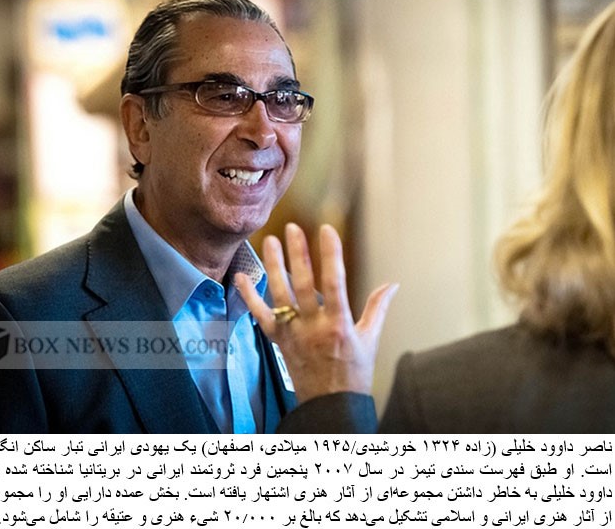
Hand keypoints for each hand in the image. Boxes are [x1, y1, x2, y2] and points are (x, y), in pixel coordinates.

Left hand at [235, 223, 397, 402]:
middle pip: (303, 285)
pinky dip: (249, 297)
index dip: (330, 255)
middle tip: (293, 228)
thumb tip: (393, 284)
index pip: (335, 284)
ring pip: (280, 296)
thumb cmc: (354, 373)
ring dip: (274, 267)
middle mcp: (313, 328)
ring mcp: (293, 334)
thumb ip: (378, 308)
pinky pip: (261, 316)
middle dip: (298, 255)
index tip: (326, 230)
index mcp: (339, 326)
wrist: (329, 406)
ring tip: (271, 240)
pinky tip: (241, 277)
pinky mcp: (279, 340)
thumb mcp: (370, 339)